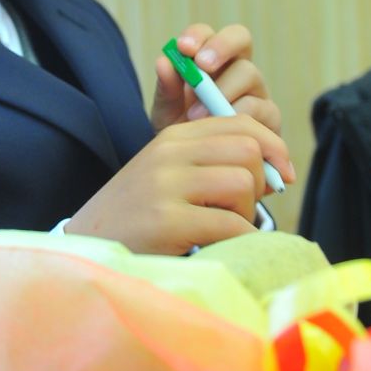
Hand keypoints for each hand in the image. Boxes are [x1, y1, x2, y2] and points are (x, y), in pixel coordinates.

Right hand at [67, 113, 294, 255]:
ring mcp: (165, 185)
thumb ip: (212, 162)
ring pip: (242, 183)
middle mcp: (169, 153)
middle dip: (258, 184)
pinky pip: (231, 225)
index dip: (273, 148)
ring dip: (246, 213)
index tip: (282, 176)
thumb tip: (276, 170)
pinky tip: (221, 248)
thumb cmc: (139, 216)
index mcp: (172, 137)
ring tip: (224, 229)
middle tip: (242, 210)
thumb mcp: (168, 175)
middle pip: (248, 150)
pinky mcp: (167, 222)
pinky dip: (239, 240)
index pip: (241, 122)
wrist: (88, 246)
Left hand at [151, 23, 289, 164]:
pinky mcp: (270, 119)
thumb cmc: (184, 136)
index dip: (200, 36)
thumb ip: (167, 89)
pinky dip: (241, 117)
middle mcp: (236, 70)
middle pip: (240, 39)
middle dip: (220, 48)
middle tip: (202, 65)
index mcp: (210, 62)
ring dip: (225, 89)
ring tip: (198, 115)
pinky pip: (263, 109)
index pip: (208, 35)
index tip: (184, 48)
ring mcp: (256, 92)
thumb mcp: (167, 114)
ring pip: (250, 73)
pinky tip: (223, 131)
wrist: (203, 173)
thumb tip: (163, 61)